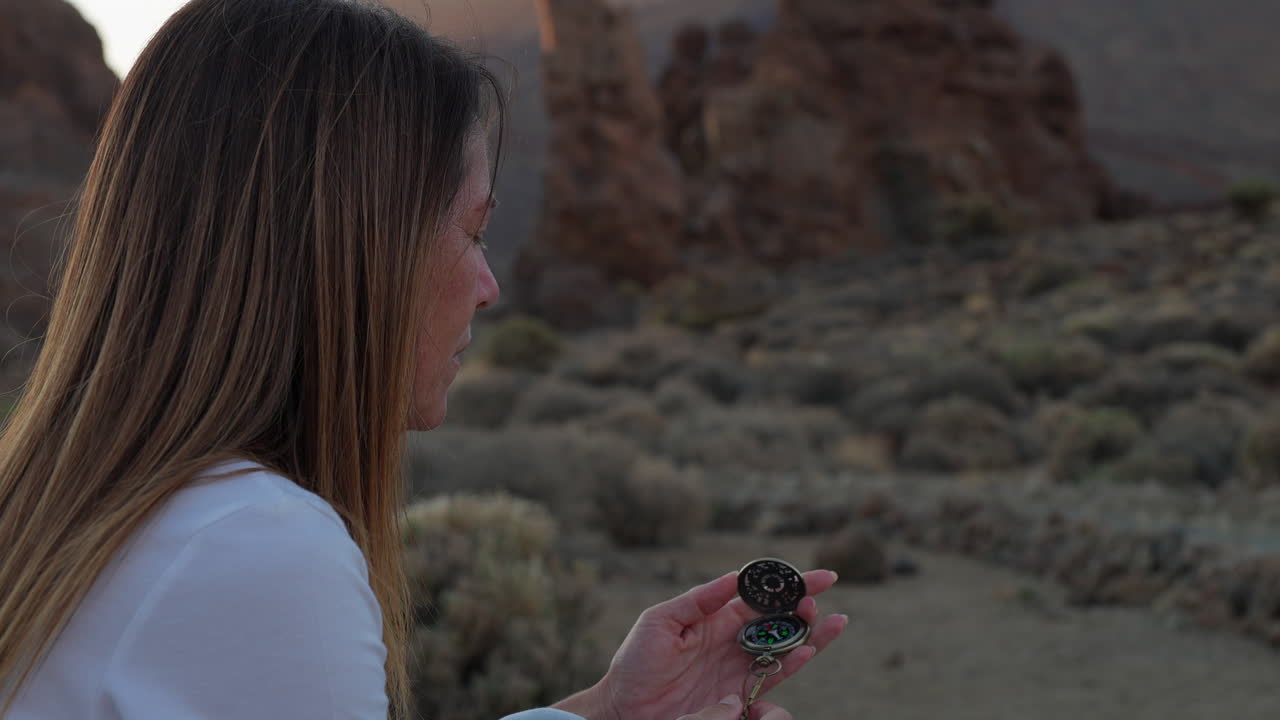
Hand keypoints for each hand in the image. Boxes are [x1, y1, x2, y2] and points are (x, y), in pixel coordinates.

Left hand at [595, 569, 846, 719]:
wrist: (625, 710)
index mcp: (714, 617)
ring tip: (835, 622)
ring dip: (810, 634)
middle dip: (802, 607)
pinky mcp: (739, 695)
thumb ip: (697, 601)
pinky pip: (773, 677)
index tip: (815, 576)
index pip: (757, 595)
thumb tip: (733, 579)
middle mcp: (732, 640)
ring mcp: (738, 667)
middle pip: (778, 619)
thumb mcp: (660, 622)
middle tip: (817, 599)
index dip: (786, 584)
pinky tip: (806, 650)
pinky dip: (793, 663)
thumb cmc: (636, 663)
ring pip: (784, 646)